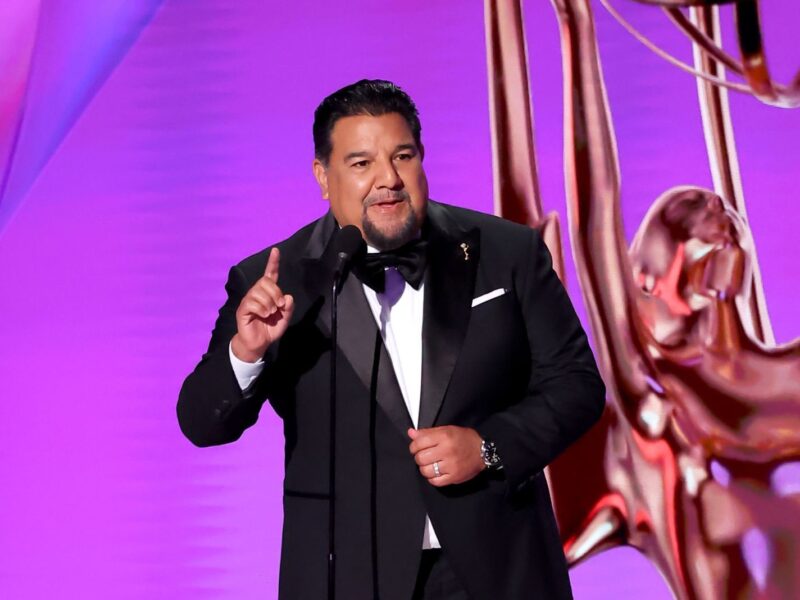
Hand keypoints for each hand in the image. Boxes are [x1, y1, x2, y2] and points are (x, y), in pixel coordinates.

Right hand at [231, 247, 294, 361]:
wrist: (259, 344)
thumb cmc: (270, 329)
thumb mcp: (284, 319)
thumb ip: (288, 308)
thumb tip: (287, 297)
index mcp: (267, 293)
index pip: (269, 274)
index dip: (273, 263)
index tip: (276, 251)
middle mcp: (256, 294)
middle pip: (265, 282)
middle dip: (275, 293)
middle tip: (279, 306)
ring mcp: (248, 301)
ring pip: (258, 292)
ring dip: (269, 303)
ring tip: (270, 313)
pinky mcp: (242, 310)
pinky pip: (252, 303)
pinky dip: (261, 309)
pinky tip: (263, 315)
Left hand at [408, 426, 484, 486]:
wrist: (483, 452)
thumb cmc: (465, 439)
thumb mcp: (447, 430)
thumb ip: (428, 432)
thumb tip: (411, 433)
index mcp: (444, 437)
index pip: (419, 443)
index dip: (413, 446)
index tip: (415, 447)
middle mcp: (447, 451)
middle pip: (420, 458)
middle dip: (418, 457)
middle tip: (423, 456)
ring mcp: (451, 465)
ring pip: (426, 471)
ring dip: (424, 468)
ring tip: (430, 464)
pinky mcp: (454, 477)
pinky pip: (435, 481)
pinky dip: (432, 478)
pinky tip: (436, 472)